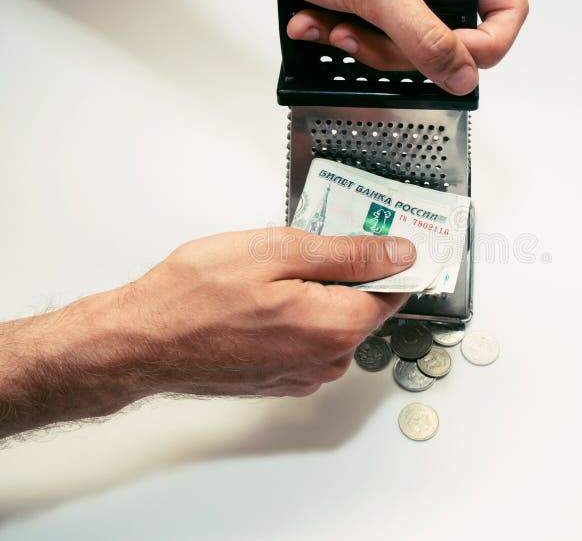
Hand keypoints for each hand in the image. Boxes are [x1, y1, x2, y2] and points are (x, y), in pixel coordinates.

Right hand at [132, 228, 413, 396]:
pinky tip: (260, 304)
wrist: (142, 342)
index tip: (370, 240)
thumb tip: (400, 254)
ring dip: (315, 297)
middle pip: (363, 307)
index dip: (386, 260)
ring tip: (268, 279)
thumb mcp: (278, 252)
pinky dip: (296, 319)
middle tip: (298, 252)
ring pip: (333, 324)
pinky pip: (309, 342)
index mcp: (337, 327)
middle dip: (342, 275)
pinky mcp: (283, 381)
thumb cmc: (197, 296)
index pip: (394, 292)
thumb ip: (348, 255)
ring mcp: (305, 375)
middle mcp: (329, 360)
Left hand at [191, 0, 527, 94]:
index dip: (481, 46)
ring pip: (413, 46)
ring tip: (336, 27)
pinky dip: (347, 38)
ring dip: (367, 47)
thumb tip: (462, 75)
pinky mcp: (374, 1)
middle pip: (453, 37)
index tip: (451, 64)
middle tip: (372, 41)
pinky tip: (320, 21)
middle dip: (404, 51)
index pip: (505, 8)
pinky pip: (379, 40)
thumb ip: (425, 37)